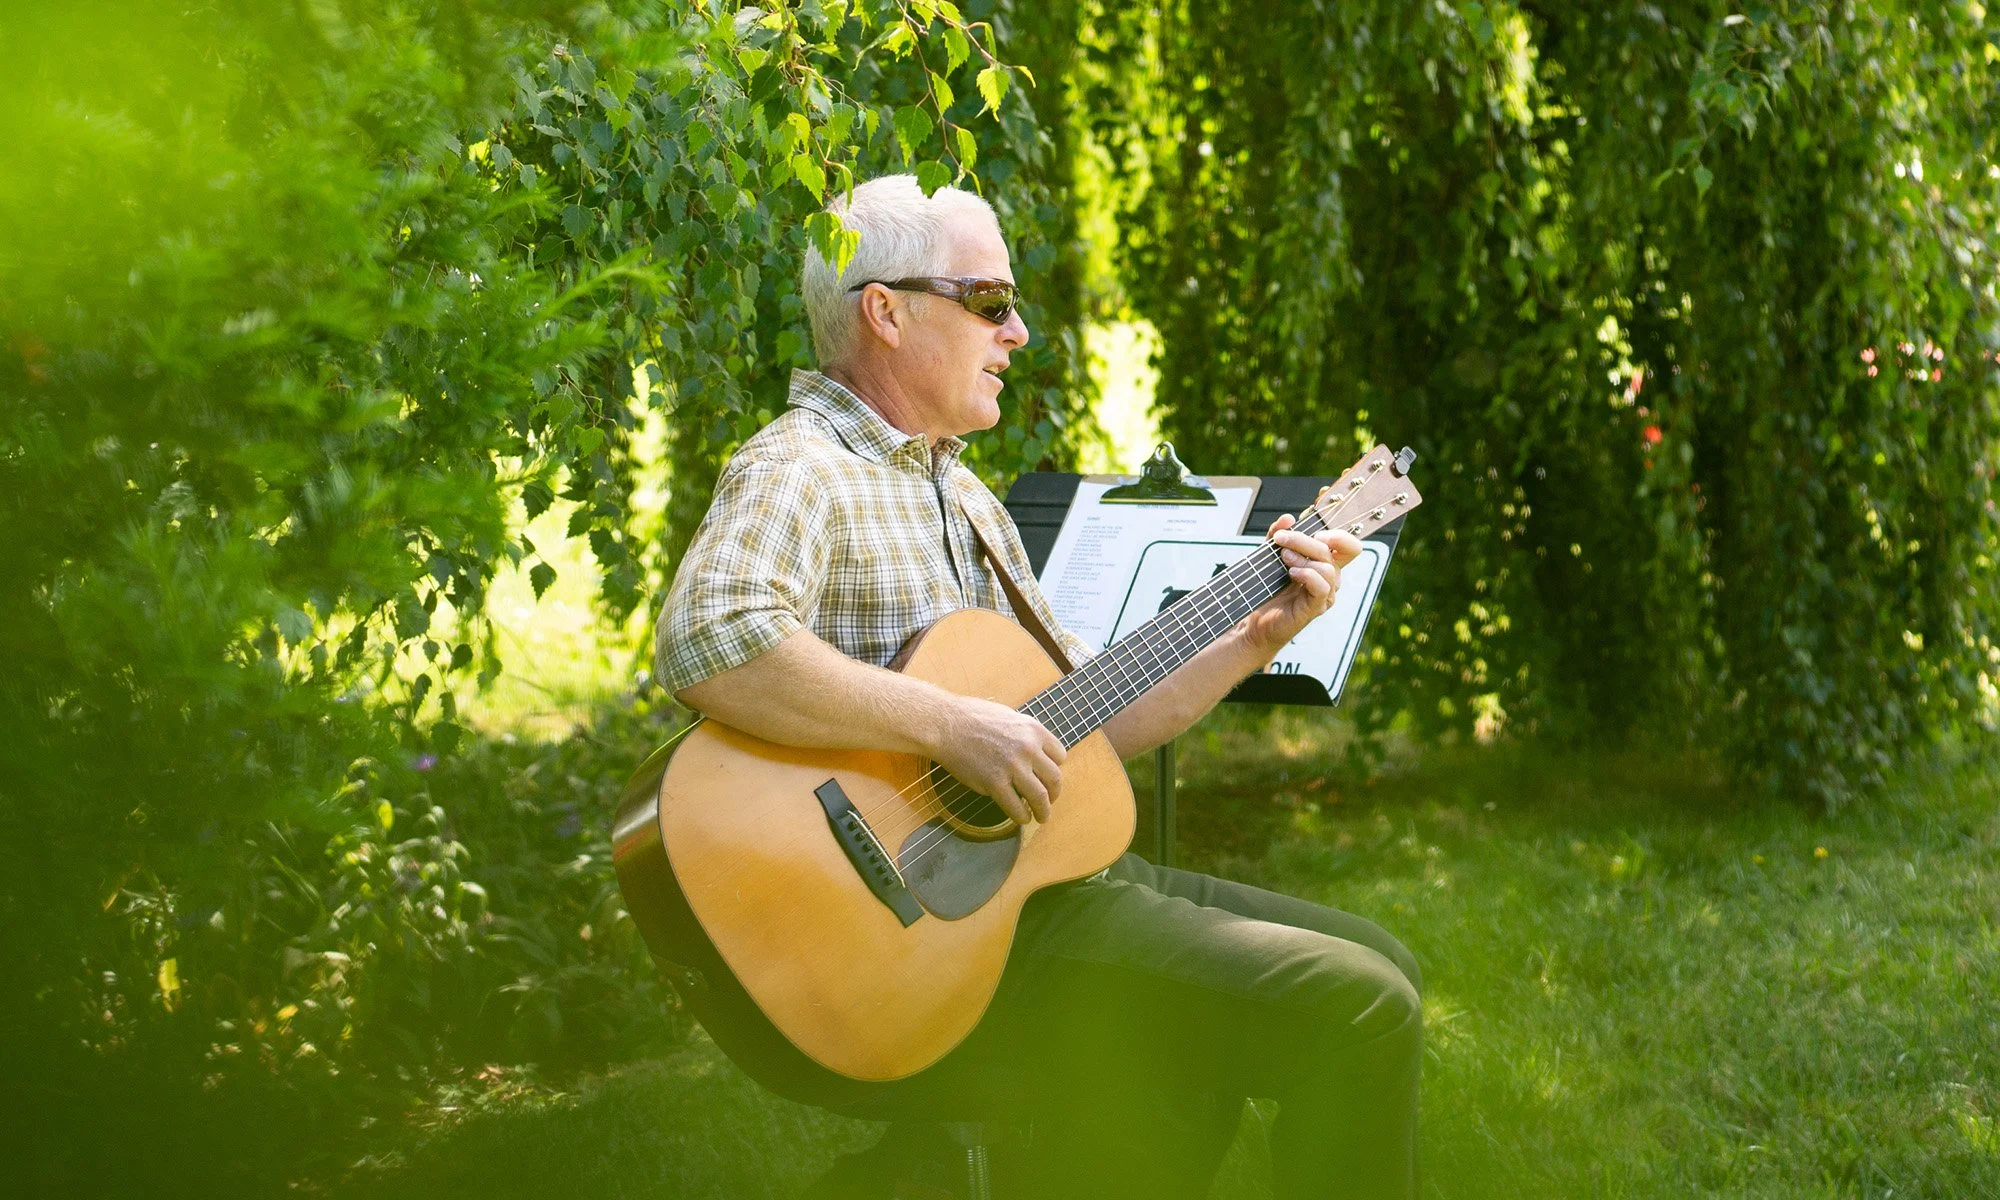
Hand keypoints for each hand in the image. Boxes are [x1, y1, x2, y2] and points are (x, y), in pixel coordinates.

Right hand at [931, 695, 1065, 824]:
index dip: (1055, 768)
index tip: (1048, 776)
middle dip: (1055, 793)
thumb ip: (1024, 733)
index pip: (1060, 755)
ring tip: (1042, 817)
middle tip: (1050, 800)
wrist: (946, 725)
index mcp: (1033, 730)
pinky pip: (1016, 807)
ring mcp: (1012, 767)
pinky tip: (1021, 817)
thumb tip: (1034, 748)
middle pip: (1054, 778)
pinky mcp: (995, 783)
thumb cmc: (972, 716)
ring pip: (1040, 796)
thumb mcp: (1009, 716)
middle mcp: (1028, 748)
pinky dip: (1022, 816)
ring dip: (1044, 811)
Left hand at [1243, 512, 1362, 655]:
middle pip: (1337, 547)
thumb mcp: (1267, 554)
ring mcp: (1325, 592)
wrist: (1253, 621)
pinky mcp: (1315, 607)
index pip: (1343, 538)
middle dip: (1308, 538)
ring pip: (1327, 565)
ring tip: (1283, 559)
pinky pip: (1322, 586)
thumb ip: (1278, 534)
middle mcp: (1330, 575)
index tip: (1324, 495)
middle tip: (1282, 538)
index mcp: (1323, 561)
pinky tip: (1291, 573)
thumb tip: (1289, 517)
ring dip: (1303, 556)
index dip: (1339, 517)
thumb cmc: (1264, 588)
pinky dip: (1307, 575)